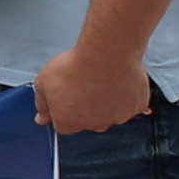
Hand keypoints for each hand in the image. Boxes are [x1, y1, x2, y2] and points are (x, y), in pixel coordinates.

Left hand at [35, 32, 152, 136]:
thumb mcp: (43, 82)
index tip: (67, 95)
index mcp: (68, 122)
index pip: (64, 123)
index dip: (64, 108)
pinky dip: (126, 96)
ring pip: (111, 113)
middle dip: (87, 107)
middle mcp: (94, 125)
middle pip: (89, 121)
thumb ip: (42, 104)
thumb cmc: (75, 66)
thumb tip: (42, 119)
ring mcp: (117, 117)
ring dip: (107, 102)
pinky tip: (120, 81)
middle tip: (85, 85)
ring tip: (104, 80)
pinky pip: (130, 104)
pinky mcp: (136, 106)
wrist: (107, 53)